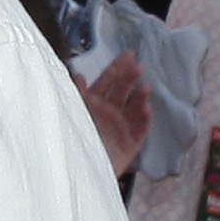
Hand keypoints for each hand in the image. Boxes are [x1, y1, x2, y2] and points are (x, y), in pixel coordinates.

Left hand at [80, 55, 151, 178]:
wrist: (79, 167)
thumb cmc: (73, 136)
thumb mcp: (73, 111)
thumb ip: (77, 94)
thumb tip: (77, 75)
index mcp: (94, 102)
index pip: (108, 80)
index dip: (117, 67)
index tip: (128, 53)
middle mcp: (110, 112)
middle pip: (122, 90)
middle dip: (130, 77)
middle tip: (138, 65)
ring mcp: (122, 126)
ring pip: (134, 107)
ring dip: (140, 96)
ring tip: (144, 86)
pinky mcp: (131, 142)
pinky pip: (141, 128)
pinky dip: (144, 117)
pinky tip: (147, 108)